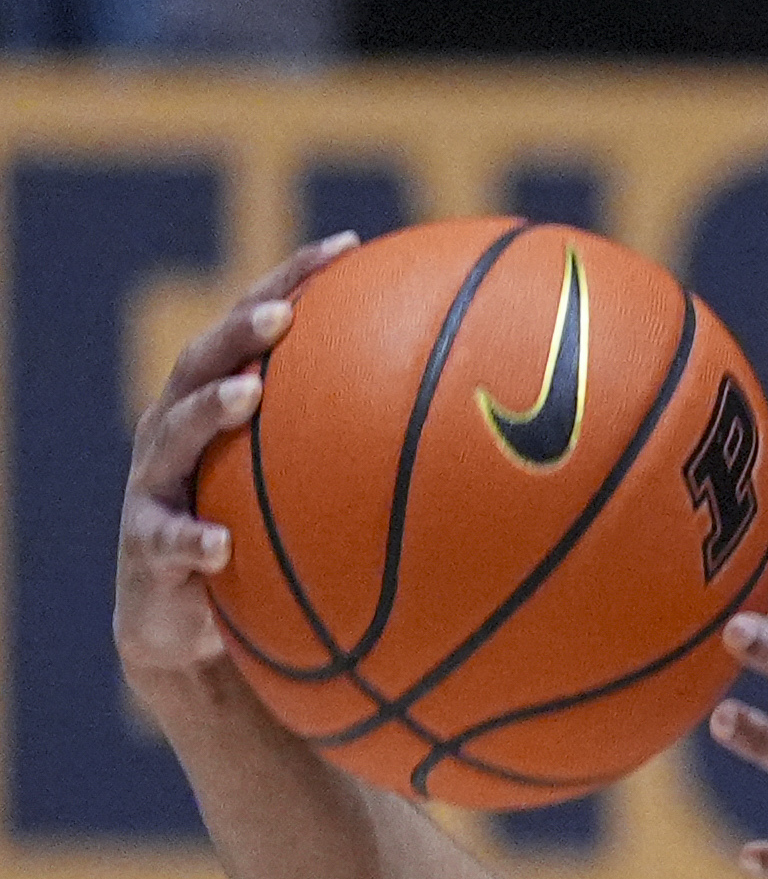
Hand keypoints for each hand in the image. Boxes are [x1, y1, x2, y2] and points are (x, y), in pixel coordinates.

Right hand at [112, 235, 357, 697]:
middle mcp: (179, 436)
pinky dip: (191, 542)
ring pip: (171, 439)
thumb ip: (387, 471)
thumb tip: (512, 454)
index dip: (294, 280)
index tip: (349, 245)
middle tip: (285, 314)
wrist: (191, 633)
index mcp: (224, 409)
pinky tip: (220, 547)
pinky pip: (165, 545)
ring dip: (208, 413)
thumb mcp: (330, 511)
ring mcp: (155, 489)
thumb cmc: (277, 559)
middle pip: (202, 363)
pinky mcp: (145, 553)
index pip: (258, 329)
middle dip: (241, 330)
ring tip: (245, 397)